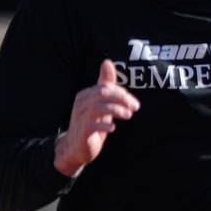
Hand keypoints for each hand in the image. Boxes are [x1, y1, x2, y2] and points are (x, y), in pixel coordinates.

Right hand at [55, 58, 139, 176]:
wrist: (75, 148)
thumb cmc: (91, 124)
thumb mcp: (100, 104)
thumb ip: (105, 86)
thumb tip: (107, 62)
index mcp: (86, 95)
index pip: (105, 87)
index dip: (122, 93)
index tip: (134, 103)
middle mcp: (81, 103)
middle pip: (102, 93)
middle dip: (121, 98)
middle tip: (135, 107)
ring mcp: (80, 117)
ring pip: (98, 107)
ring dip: (116, 110)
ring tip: (128, 115)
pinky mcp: (81, 131)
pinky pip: (92, 125)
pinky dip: (104, 125)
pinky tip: (113, 127)